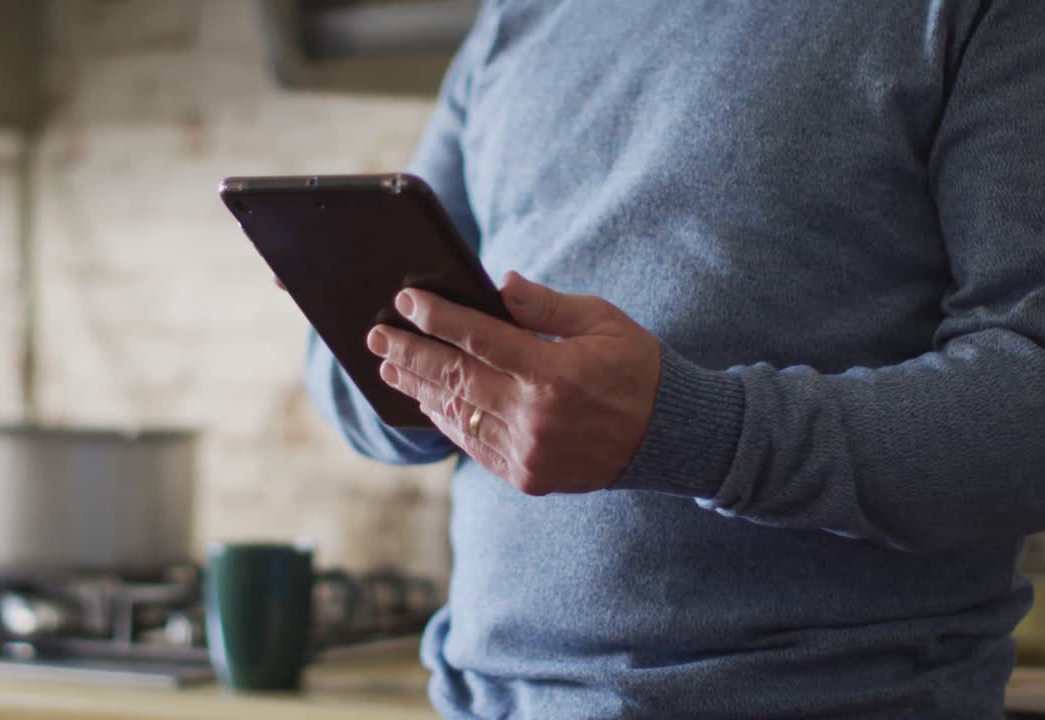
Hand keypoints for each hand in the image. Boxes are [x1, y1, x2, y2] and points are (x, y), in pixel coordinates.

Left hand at [366, 272, 660, 494]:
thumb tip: (497, 286)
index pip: (479, 338)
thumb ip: (546, 306)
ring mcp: (528, 451)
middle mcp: (535, 416)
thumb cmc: (636, 367)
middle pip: (455, 378)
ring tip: (389, 368)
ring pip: (457, 415)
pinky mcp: (526, 476)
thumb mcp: (602, 322)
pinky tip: (429, 401)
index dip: (437, 317)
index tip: (406, 301)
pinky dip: (447, 421)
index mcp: (554, 373)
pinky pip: (473, 445)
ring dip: (419, 389)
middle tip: (377, 335)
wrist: (667, 436)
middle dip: (410, 353)